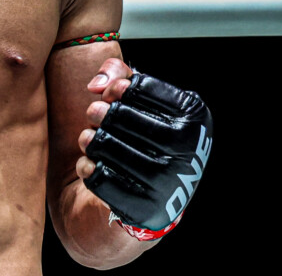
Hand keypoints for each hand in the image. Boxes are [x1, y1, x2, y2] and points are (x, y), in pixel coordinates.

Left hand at [77, 58, 213, 238]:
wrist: (161, 192)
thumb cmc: (149, 132)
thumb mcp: (143, 98)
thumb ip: (118, 73)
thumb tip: (96, 84)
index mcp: (194, 118)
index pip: (142, 88)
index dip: (118, 86)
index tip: (110, 92)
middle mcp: (187, 151)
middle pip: (123, 117)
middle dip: (101, 112)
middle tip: (93, 112)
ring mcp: (168, 183)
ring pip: (109, 149)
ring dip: (91, 140)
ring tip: (88, 138)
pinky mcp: (146, 209)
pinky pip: (102, 181)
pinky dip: (88, 168)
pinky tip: (89, 163)